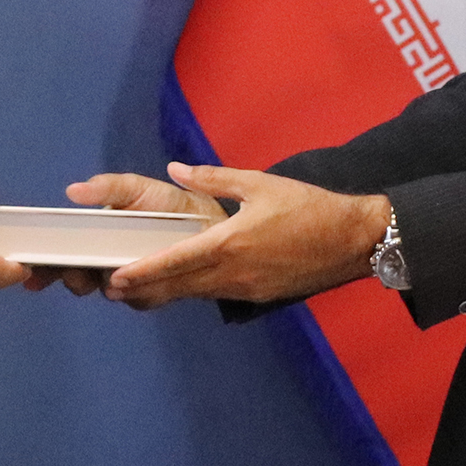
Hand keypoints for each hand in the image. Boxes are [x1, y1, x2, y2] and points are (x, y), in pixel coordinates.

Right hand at [26, 171, 225, 294]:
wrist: (213, 224)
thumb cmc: (169, 204)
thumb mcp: (137, 189)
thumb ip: (108, 188)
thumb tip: (72, 191)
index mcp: (97, 236)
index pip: (63, 253)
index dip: (44, 262)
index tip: (31, 268)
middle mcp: (108, 261)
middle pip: (78, 279)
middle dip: (72, 279)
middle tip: (76, 275)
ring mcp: (130, 281)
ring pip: (107, 292)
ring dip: (106, 287)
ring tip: (112, 277)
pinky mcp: (153, 295)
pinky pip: (140, 300)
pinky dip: (141, 293)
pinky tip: (146, 283)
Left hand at [102, 162, 387, 311]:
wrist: (353, 239)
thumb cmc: (308, 206)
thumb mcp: (259, 183)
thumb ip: (212, 178)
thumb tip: (176, 169)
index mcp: (229, 242)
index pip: (176, 261)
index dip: (143, 272)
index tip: (117, 278)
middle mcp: (233, 273)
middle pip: (178, 287)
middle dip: (144, 289)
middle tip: (113, 288)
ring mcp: (246, 289)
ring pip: (196, 294)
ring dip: (168, 292)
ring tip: (138, 288)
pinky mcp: (259, 297)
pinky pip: (217, 294)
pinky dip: (195, 290)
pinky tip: (184, 283)